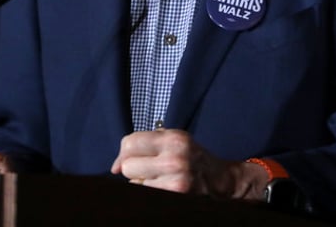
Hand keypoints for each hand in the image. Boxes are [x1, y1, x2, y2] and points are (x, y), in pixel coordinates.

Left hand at [109, 129, 265, 199]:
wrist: (222, 181)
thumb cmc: (193, 159)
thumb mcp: (174, 141)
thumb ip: (145, 144)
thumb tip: (114, 167)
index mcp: (174, 139)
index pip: (129, 143)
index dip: (123, 154)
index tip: (128, 160)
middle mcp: (175, 157)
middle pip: (128, 166)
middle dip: (134, 171)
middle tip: (150, 171)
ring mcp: (176, 180)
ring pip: (134, 184)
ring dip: (142, 184)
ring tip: (160, 180)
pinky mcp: (176, 196)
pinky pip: (145, 194)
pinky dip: (150, 193)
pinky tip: (164, 189)